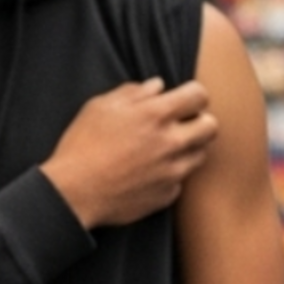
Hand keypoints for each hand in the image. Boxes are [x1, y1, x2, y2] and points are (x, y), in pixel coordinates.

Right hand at [43, 79, 217, 230]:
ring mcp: (171, 172)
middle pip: (211, 127)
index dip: (192, 95)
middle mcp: (170, 143)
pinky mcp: (165, 196)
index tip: (182, 101)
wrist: (72, 194)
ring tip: (165, 150)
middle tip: (182, 126)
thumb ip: (132, 92)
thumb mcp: (99, 107)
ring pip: (200, 155)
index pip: (199, 95)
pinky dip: (169, 177)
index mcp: (155, 115)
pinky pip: (179, 182)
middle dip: (200, 122)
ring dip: (188, 149)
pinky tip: (149, 175)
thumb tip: (156, 87)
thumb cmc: (81, 146)